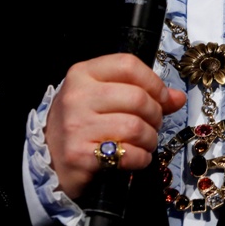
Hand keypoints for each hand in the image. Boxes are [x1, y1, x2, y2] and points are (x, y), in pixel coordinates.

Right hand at [44, 53, 185, 198]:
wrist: (48, 160)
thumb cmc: (80, 124)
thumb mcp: (102, 99)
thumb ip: (139, 92)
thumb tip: (177, 97)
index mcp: (83, 73)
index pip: (128, 65)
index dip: (153, 82)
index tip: (162, 97)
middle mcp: (77, 96)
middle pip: (137, 97)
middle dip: (155, 114)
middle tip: (153, 124)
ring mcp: (76, 125)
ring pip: (135, 127)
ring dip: (150, 139)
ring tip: (145, 142)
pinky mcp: (80, 155)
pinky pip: (127, 154)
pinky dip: (141, 158)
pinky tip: (136, 157)